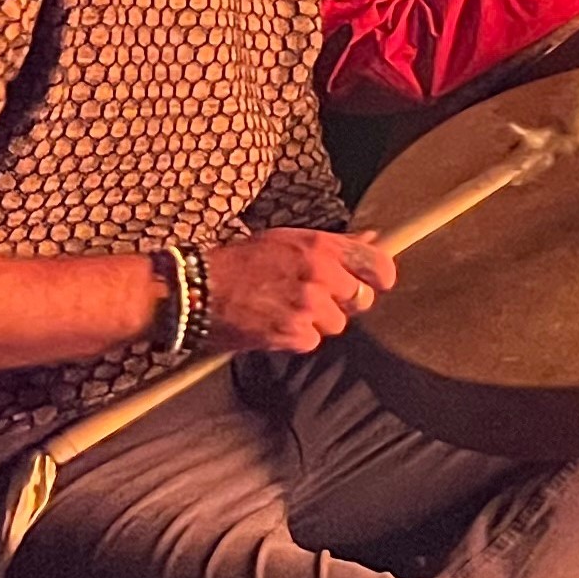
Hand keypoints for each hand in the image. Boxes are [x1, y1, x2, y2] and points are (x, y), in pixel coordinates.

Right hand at [202, 229, 395, 355]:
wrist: (199, 290)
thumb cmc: (242, 262)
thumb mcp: (289, 240)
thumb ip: (335, 243)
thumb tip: (373, 237)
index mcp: (321, 247)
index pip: (378, 265)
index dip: (380, 277)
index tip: (374, 282)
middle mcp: (320, 275)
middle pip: (362, 299)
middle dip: (344, 302)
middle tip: (317, 298)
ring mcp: (308, 306)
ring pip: (337, 323)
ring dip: (318, 321)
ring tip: (287, 309)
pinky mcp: (295, 334)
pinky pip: (312, 340)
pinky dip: (297, 337)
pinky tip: (275, 323)